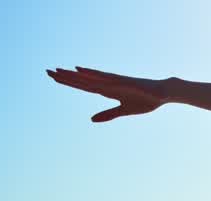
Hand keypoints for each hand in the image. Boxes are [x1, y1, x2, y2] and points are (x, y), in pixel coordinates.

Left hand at [46, 66, 168, 122]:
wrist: (162, 93)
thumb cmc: (146, 100)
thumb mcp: (124, 110)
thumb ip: (108, 114)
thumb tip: (91, 119)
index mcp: (106, 91)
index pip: (83, 86)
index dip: (68, 83)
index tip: (54, 78)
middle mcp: (106, 84)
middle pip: (81, 80)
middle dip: (65, 77)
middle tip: (47, 72)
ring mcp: (113, 81)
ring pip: (88, 78)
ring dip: (73, 75)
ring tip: (57, 70)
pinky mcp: (121, 81)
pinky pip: (103, 77)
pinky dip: (91, 74)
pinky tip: (79, 70)